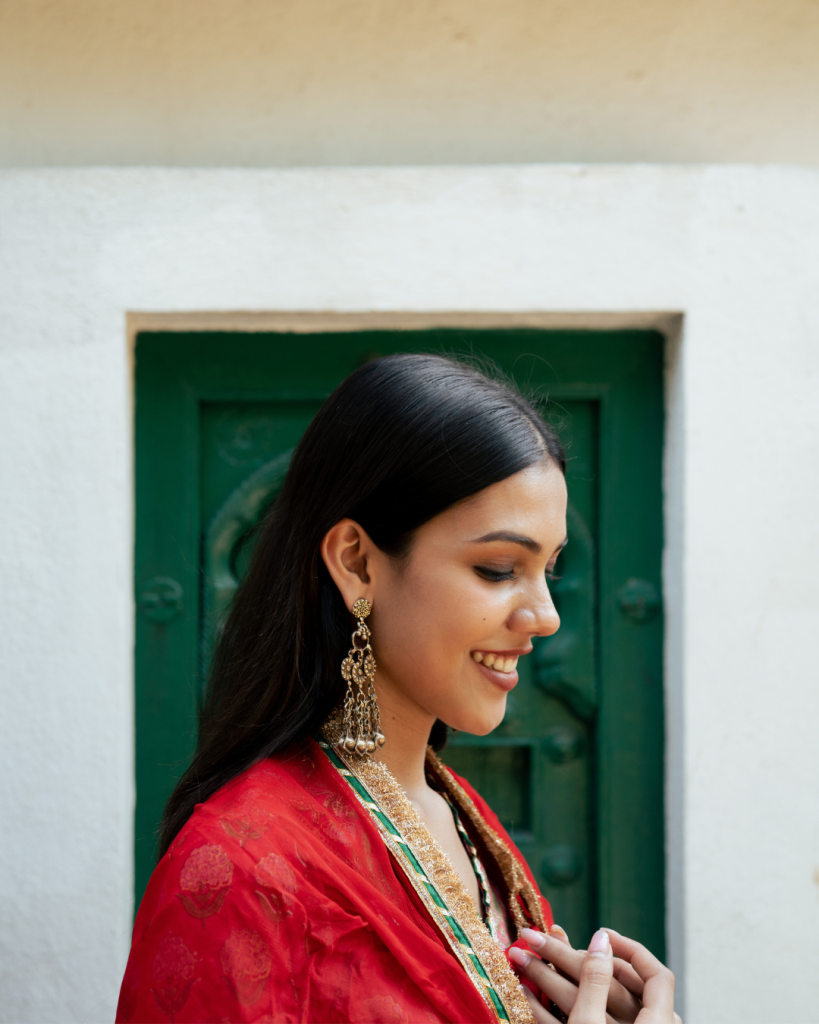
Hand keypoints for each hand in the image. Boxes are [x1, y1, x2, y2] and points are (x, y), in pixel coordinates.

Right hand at [507, 925, 679, 1023]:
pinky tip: (528, 996)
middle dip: (570, 958)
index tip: (600, 933)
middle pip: (613, 985)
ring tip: (524, 963)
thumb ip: (596, 981)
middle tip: (542, 940)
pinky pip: (576, 1022)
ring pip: (590, 1004)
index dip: (632, 948)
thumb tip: (600, 938)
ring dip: (554, 982)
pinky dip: (552, 1011)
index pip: (656, 974)